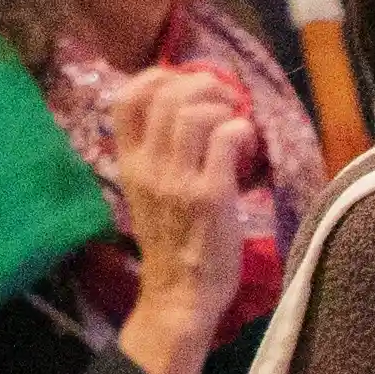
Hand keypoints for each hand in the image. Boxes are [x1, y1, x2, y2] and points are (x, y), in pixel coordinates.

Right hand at [102, 65, 257, 373]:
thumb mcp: (148, 194)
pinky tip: (248, 144)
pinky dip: (242, 130)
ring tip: (236, 123)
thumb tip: (180, 115)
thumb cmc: (171, 244)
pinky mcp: (211, 196)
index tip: (184, 83)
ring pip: (195, 112)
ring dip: (224, 107)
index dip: (157, 77)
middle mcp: (149, 167)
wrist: (179, 296)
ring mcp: (178, 181)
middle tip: (225, 101)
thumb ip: (155, 157)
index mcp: (129, 164)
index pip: (126, 99)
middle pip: (166, 96)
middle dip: (202, 86)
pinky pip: (226, 139)